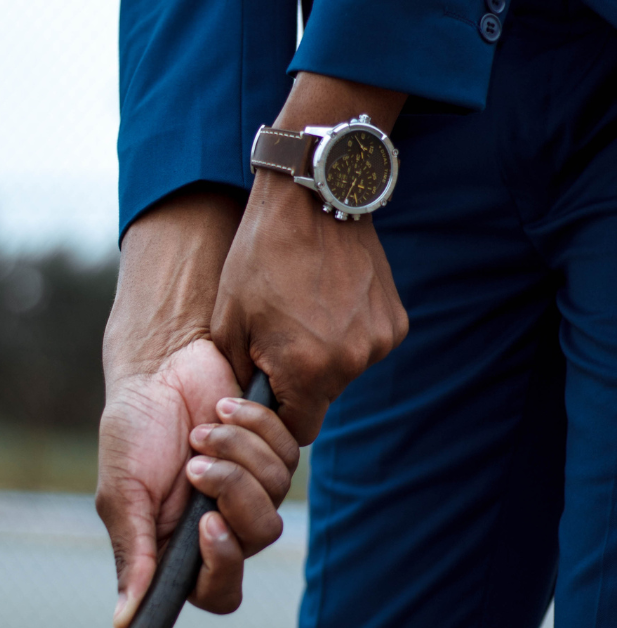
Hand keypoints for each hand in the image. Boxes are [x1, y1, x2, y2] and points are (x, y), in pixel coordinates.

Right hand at [97, 190, 244, 627]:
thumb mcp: (122, 490)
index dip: (222, 567)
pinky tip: (225, 407)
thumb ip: (132, 550)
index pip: (219, 591)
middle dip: (232, 493)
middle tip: (197, 463)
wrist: (161, 363)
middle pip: (258, 537)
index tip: (209, 525)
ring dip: (237, 452)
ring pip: (277, 495)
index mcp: (181, 545)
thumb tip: (123, 621)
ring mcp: (253, 487)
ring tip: (203, 428)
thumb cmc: (133, 428)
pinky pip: (288, 454)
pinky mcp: (273, 450)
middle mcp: (222, 523)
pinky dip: (254, 426)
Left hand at [210, 73, 408, 443]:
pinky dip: (347, 331)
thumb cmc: (260, 256)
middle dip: (300, 380)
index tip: (266, 390)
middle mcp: (353, 362)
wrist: (313, 197)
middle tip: (279, 335)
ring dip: (325, 354)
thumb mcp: (230, 321)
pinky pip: (365, 344)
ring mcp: (380, 340)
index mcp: (308, 369)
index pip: (298, 430)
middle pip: (323, 398)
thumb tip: (249, 406)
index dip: (278, 417)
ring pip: (345, 370)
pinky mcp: (396, 320)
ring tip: (304, 308)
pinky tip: (329, 296)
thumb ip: (240, 375)